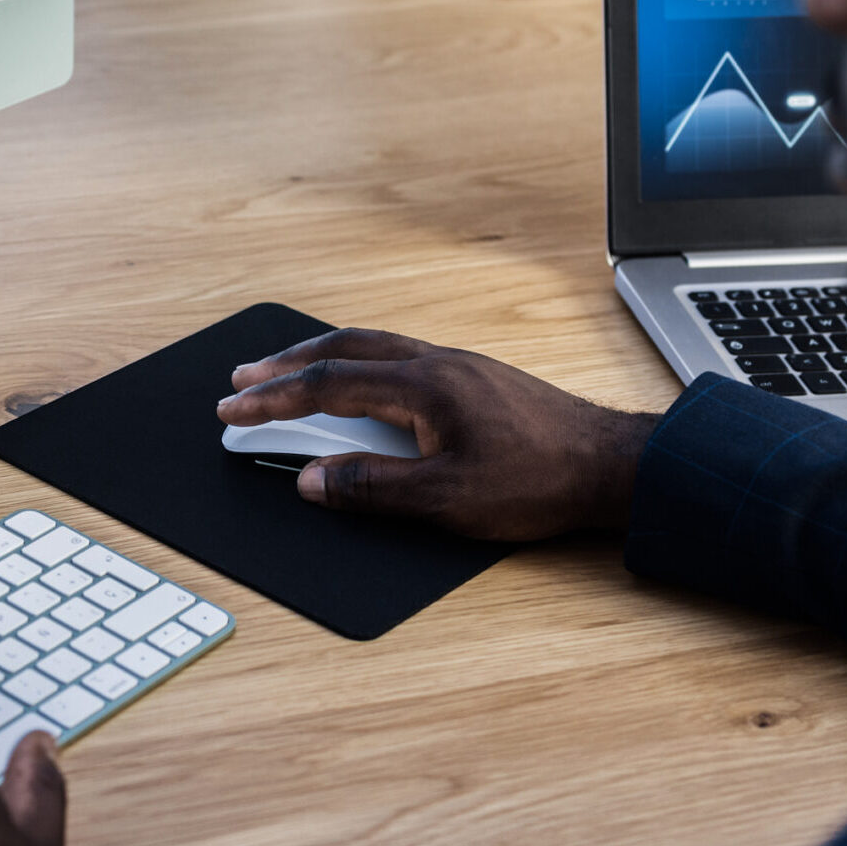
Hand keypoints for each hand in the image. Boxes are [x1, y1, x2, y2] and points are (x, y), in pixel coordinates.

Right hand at [216, 328, 657, 539]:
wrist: (613, 466)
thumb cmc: (540, 481)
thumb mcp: (447, 500)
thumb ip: (372, 489)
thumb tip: (313, 480)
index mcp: (422, 386)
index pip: (327, 386)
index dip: (273, 399)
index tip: (233, 409)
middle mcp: (435, 362)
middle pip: (341, 349)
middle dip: (284, 364)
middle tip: (242, 378)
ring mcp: (456, 365)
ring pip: (370, 345)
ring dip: (320, 357)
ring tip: (286, 371)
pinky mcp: (472, 376)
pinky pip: (396, 353)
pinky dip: (357, 361)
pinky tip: (357, 380)